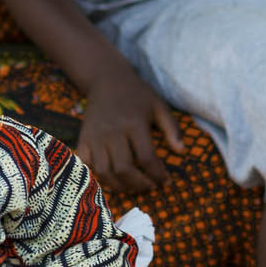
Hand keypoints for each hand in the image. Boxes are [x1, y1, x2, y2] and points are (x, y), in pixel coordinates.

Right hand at [77, 62, 183, 194]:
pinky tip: (111, 179)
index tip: (166, 182)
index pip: (146, 158)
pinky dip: (97, 176)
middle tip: (150, 187)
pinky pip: (87, 165)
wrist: (106, 80)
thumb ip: (172, 129)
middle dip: (139, 184)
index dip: (158, 175)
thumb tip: (182, 152)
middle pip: (124, 169)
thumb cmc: (137, 94)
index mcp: (134, 124)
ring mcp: (95, 137)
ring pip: (104, 171)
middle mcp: (113, 132)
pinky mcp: (83, 139)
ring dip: (120, 186)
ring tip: (133, 187)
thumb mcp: (159, 106)